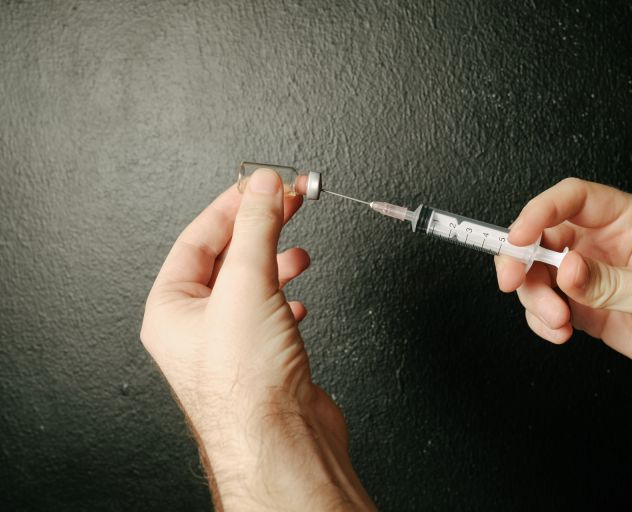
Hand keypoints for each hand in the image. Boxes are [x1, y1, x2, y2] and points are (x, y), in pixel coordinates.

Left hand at [141, 170, 374, 510]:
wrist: (282, 442)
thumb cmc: (247, 386)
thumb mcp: (247, 284)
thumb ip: (257, 226)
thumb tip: (263, 184)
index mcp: (171, 307)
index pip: (199, 236)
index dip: (233, 204)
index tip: (263, 183)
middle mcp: (195, 326)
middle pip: (227, 258)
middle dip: (260, 228)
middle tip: (289, 201)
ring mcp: (229, 344)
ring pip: (250, 286)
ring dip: (276, 262)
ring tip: (299, 251)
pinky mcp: (262, 359)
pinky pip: (269, 314)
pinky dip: (286, 299)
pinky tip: (299, 300)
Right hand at [495, 178, 631, 418]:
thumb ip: (609, 281)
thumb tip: (565, 269)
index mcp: (626, 220)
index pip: (570, 200)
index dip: (538, 212)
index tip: (519, 237)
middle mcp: (603, 244)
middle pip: (543, 238)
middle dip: (521, 260)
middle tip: (513, 283)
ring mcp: (592, 278)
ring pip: (539, 276)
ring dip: (535, 299)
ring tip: (556, 321)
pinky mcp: (587, 309)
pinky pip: (548, 307)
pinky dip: (542, 321)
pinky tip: (558, 332)